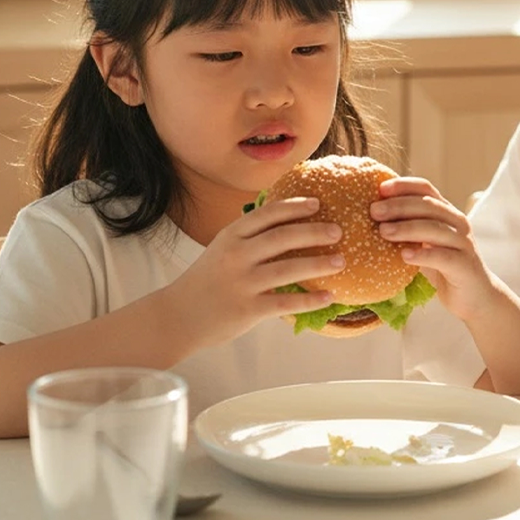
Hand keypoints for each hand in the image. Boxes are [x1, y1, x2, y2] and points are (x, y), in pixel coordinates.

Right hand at [161, 197, 344, 347]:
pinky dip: (311, 300)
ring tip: (341, 261)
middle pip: (282, 237)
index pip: (267, 214)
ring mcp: (242, 282)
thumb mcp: (222, 249)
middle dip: (314, 232)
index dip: (294, 206)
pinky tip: (329, 297)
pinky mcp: (247, 309)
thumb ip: (249, 237)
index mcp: (231, 236)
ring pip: (288, 268)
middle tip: (338, 231)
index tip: (317, 203)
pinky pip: (286, 302)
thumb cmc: (207, 280)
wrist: (178, 315)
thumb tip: (288, 222)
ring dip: (319, 264)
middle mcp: (236, 255)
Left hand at [371, 178, 503, 321]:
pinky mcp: (464, 266)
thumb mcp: (425, 244)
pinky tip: (404, 256)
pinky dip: (423, 254)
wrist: (476, 297)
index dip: (403, 186)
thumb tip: (372, 219)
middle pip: (428, 205)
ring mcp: (463, 244)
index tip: (380, 189)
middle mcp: (458, 223)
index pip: (426, 189)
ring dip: (406, 228)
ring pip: (435, 228)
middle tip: (374, 211)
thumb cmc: (444, 268)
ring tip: (383, 232)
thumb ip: (408, 230)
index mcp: (447, 213)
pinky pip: (443, 256)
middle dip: (398, 206)